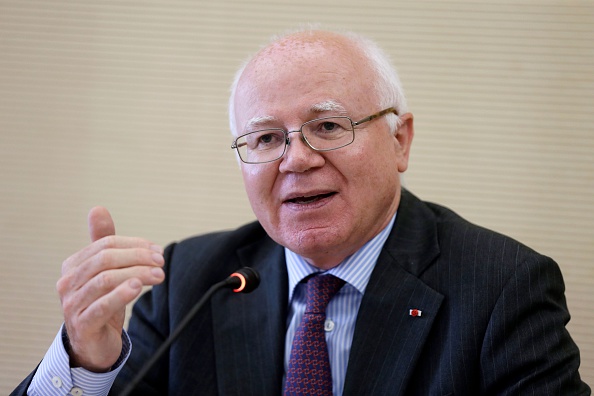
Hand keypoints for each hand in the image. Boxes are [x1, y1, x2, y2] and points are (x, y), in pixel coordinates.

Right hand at [57, 207, 164, 371]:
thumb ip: (104, 242)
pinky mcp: (82, 325)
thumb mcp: (105, 272)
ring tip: (158, 275)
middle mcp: (68, 283)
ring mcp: (72, 304)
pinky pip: (101, 306)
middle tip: (161, 261)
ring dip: (137, 273)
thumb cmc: (101, 302)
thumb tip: (98, 209)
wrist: (93, 344)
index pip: (106, 244)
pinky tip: (137, 287)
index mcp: (73, 265)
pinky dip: (121, 294)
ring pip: (105, 280)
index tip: (157, 250)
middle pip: (105, 259)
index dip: (135, 244)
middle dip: (138, 257)